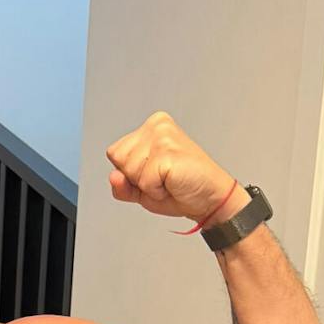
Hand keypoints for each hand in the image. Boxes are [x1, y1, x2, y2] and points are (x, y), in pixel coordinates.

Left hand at [105, 112, 235, 224]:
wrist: (209, 198)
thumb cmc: (180, 189)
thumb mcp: (142, 190)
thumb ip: (122, 185)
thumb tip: (114, 176)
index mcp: (150, 127)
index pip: (115, 153)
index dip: (129, 173)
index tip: (153, 174)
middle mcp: (156, 126)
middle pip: (118, 159)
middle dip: (136, 178)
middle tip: (162, 179)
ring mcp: (162, 136)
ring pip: (129, 170)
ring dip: (147, 185)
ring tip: (168, 180)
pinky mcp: (168, 152)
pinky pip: (144, 181)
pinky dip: (156, 191)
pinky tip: (172, 183)